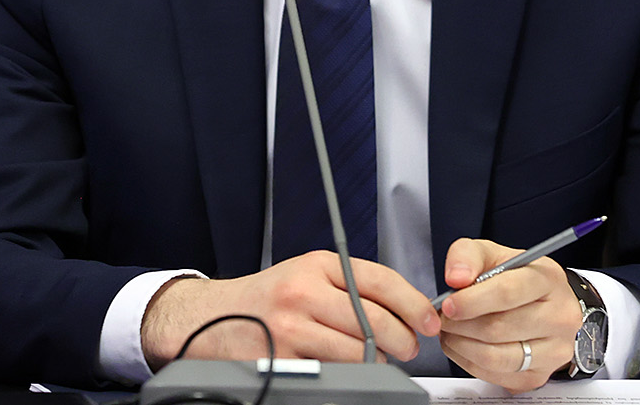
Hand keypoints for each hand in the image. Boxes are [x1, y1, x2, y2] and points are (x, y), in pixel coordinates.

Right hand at [140, 250, 440, 369]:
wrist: (211, 317)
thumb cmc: (266, 298)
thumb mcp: (306, 274)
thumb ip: (349, 285)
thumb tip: (402, 309)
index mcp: (317, 265)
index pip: (379, 280)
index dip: (412, 303)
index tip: (429, 320)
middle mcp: (304, 291)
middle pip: (373, 319)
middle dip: (402, 338)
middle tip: (410, 347)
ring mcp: (292, 327)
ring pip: (357, 350)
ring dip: (378, 360)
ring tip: (380, 359)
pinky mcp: (283, 358)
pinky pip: (332, 371)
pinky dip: (349, 374)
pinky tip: (349, 369)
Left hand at [436, 238, 582, 392]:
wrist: (545, 305)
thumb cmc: (517, 279)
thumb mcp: (493, 253)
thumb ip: (468, 255)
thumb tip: (456, 277)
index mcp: (548, 279)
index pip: (508, 292)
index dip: (472, 300)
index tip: (448, 304)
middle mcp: (559, 317)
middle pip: (499, 328)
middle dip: (460, 324)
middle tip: (442, 318)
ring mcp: (553, 350)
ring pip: (495, 357)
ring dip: (462, 345)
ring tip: (449, 332)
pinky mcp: (539, 376)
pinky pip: (495, 376)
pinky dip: (469, 363)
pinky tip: (463, 346)